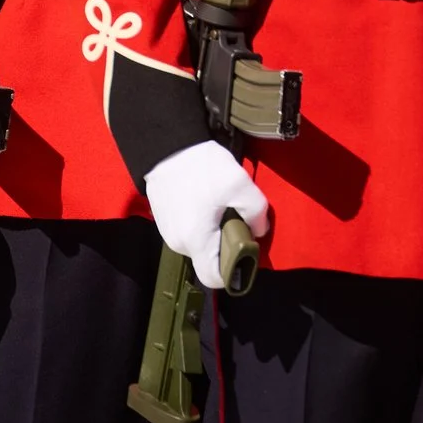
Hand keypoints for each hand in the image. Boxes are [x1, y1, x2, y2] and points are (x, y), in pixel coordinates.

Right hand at [143, 140, 268, 290]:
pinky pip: (186, 232)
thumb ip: (256, 211)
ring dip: (211, 232)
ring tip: (218, 205)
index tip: (244, 250)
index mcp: (196, 240)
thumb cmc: (202, 166)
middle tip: (234, 217)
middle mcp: (178, 243)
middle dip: (225, 245)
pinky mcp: (163, 220)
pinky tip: (203, 200)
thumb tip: (259, 230)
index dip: (234, 271)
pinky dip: (198, 223)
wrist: (167, 144)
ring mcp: (167, 232)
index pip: (215, 278)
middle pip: (208, 259)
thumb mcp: (239, 183)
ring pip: (197, 245)